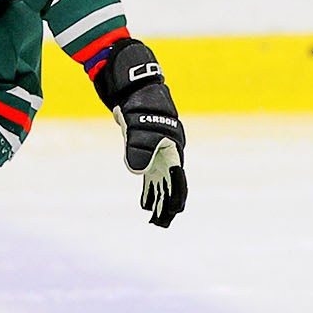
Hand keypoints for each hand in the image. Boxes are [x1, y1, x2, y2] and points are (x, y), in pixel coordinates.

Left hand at [92, 39, 187, 227]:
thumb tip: (137, 172)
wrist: (135, 87)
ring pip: (162, 183)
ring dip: (159, 200)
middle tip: (162, 224)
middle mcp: (169, 153)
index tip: (174, 212)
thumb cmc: (140, 103)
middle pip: (172, 183)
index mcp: (173, 147)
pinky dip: (149, 190)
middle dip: (168, 204)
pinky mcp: (148, 152)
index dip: (176, 195)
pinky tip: (146, 202)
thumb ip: (138, 148)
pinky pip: (151, 176)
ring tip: (155, 219)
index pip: (177, 176)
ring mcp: (159, 153)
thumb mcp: (138, 125)